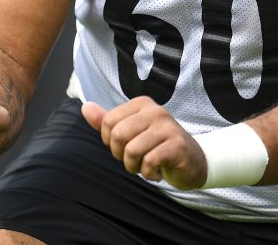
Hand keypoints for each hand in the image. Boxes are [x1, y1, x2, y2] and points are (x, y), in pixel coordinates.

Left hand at [81, 97, 206, 189]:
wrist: (193, 161)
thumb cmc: (157, 146)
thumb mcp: (131, 132)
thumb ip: (107, 121)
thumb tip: (85, 107)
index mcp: (141, 104)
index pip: (108, 122)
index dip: (111, 142)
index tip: (127, 146)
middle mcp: (155, 111)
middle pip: (117, 136)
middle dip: (122, 156)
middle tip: (136, 159)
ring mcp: (168, 127)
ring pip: (131, 151)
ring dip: (135, 167)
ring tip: (147, 165)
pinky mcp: (177, 145)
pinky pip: (148, 162)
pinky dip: (149, 174)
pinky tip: (158, 171)